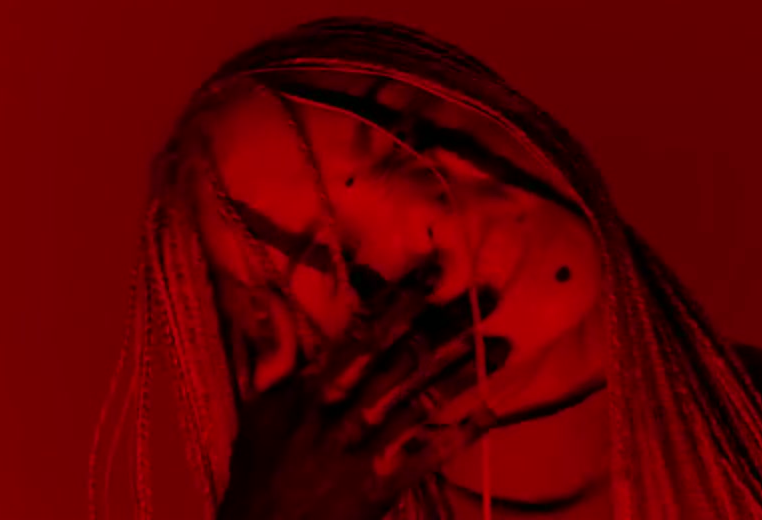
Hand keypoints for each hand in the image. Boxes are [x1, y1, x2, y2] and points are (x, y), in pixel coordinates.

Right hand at [216, 261, 508, 519]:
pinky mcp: (381, 488)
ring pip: (421, 404)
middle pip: (401, 363)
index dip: (399, 302)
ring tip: (503, 345)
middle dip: (446, 327)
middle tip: (486, 297)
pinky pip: (429, 457)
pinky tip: (495, 411)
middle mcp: (338, 418)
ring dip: (466, 373)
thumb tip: (266, 297)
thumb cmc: (261, 471)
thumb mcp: (258, 411)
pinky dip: (463, 434)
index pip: (360, 338)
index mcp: (306, 394)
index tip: (433, 273)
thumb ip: (272, 355)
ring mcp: (362, 455)